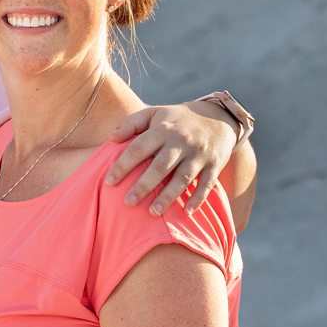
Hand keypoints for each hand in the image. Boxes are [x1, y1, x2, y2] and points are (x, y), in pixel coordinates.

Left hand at [104, 101, 238, 215]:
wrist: (218, 117)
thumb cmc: (176, 119)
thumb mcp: (154, 113)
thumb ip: (131, 123)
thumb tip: (111, 138)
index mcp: (163, 129)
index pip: (139, 148)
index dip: (123, 165)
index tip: (109, 182)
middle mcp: (181, 142)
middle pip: (160, 166)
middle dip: (144, 186)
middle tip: (128, 202)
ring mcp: (199, 155)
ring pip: (182, 178)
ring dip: (168, 196)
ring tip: (152, 212)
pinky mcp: (214, 165)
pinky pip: (207, 184)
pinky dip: (198, 199)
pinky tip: (186, 212)